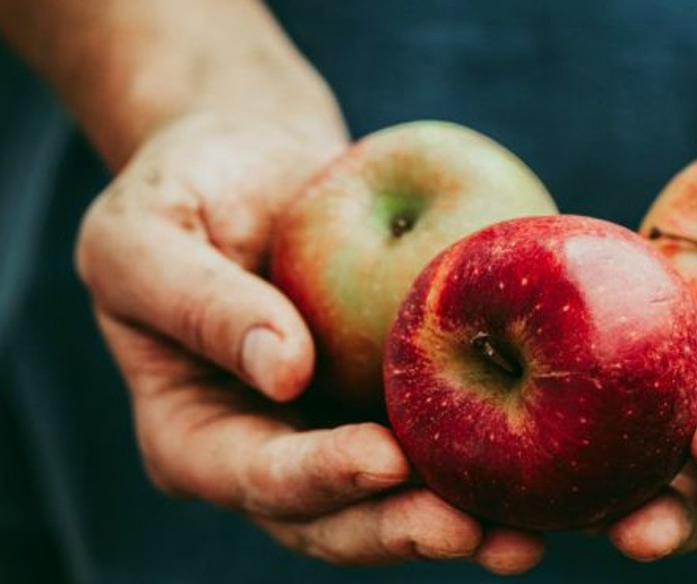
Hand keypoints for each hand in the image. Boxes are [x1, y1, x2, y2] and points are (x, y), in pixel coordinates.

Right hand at [75, 110, 542, 573]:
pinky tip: (551, 470)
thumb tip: (284, 370)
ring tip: (527, 536)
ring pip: (397, 500)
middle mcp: (268, 452)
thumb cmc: (180, 188)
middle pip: (335, 517)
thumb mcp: (145, 234)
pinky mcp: (392, 402)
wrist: (250, 159)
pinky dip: (491, 463)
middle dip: (403, 529)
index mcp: (194, 435)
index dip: (318, 478)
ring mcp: (334, 433)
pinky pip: (441, 439)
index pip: (255, 476)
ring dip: (460, 522)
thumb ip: (199, 303)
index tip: (383, 459)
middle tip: (476, 531)